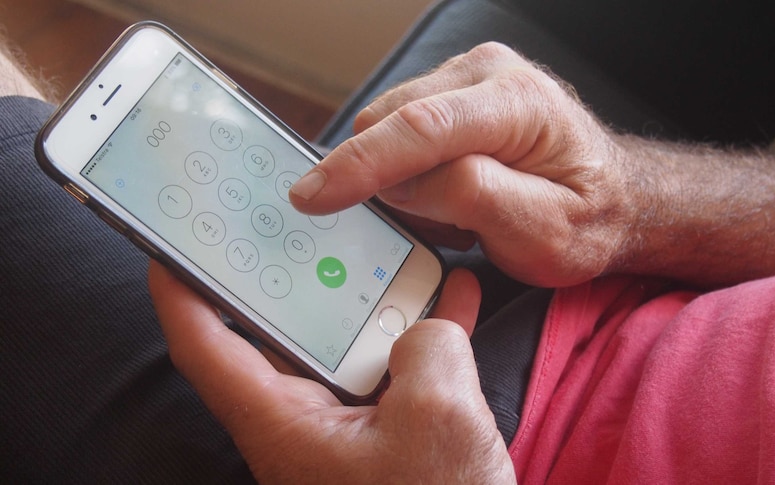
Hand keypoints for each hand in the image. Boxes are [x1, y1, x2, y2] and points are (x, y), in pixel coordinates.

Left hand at [148, 262, 514, 484]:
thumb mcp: (437, 417)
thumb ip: (427, 347)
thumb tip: (431, 323)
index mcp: (283, 423)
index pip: (206, 346)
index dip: (179, 292)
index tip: (167, 245)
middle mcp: (304, 422)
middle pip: (278, 334)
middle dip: (287, 275)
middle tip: (289, 221)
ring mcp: (347, 428)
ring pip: (347, 345)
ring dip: (375, 300)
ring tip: (397, 248)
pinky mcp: (387, 433)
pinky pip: (396, 368)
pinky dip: (421, 334)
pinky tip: (455, 296)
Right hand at [289, 42, 634, 286]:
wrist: (614, 197)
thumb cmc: (587, 219)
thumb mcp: (545, 233)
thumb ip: (473, 198)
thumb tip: (404, 183)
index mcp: (518, 104)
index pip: (420, 128)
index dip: (359, 165)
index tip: (310, 197)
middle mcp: (488, 72)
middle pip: (391, 121)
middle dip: (384, 181)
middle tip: (439, 227)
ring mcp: (467, 76)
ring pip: (388, 126)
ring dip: (400, 179)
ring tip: (456, 213)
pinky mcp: (451, 90)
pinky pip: (399, 130)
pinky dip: (407, 170)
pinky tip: (448, 192)